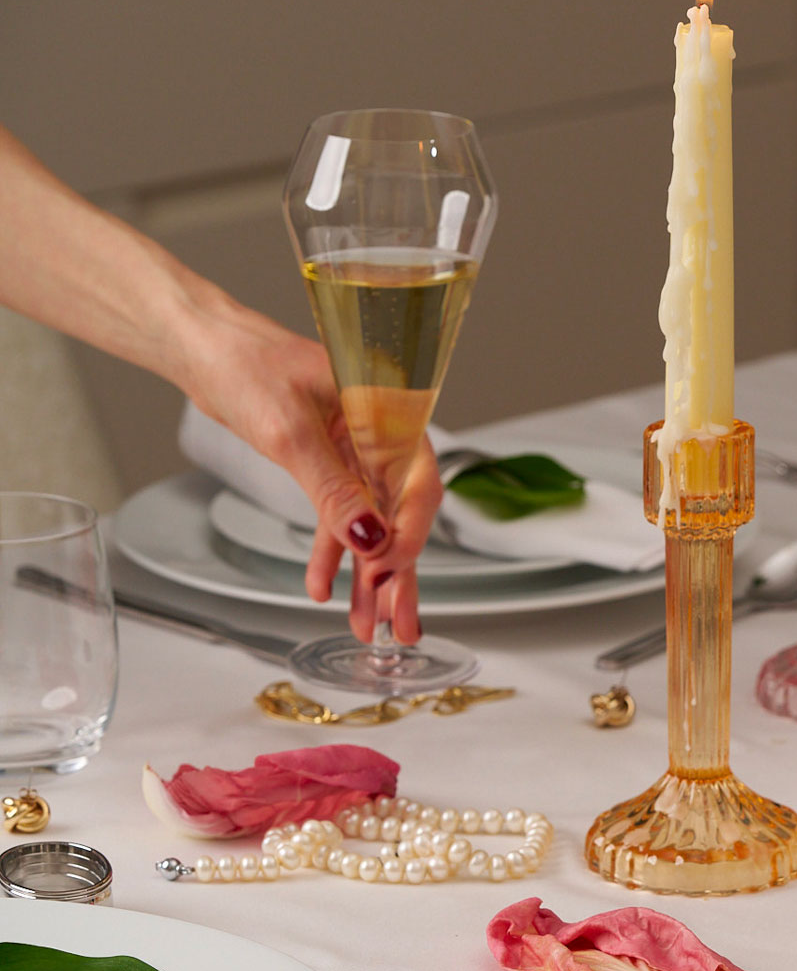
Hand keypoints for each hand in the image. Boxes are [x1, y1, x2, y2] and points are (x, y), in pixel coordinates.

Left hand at [182, 309, 439, 642]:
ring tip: (368, 622)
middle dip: (398, 572)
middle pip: (402, 512)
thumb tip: (368, 538)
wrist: (204, 346)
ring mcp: (358, 450)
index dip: (409, 533)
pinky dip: (331, 552)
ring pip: (373, 522)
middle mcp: (382, 433)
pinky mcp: (330, 462)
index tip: (389, 573)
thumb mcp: (289, 432)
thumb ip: (331, 488)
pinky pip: (339, 515)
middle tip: (400, 623)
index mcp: (390, 410)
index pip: (418, 482)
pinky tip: (324, 586)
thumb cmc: (246, 364)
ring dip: (368, 574)